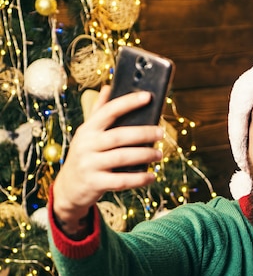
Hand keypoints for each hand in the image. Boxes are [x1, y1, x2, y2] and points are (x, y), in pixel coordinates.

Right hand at [52, 86, 162, 224]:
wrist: (68, 188)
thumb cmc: (85, 155)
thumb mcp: (87, 134)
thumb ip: (98, 112)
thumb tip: (107, 87)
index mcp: (88, 129)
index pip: (109, 111)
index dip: (128, 102)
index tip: (148, 96)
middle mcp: (86, 145)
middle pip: (119, 136)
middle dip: (143, 133)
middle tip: (161, 132)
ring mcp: (89, 164)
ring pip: (122, 157)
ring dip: (144, 155)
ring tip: (159, 154)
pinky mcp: (94, 183)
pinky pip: (121, 180)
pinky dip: (138, 179)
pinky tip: (151, 176)